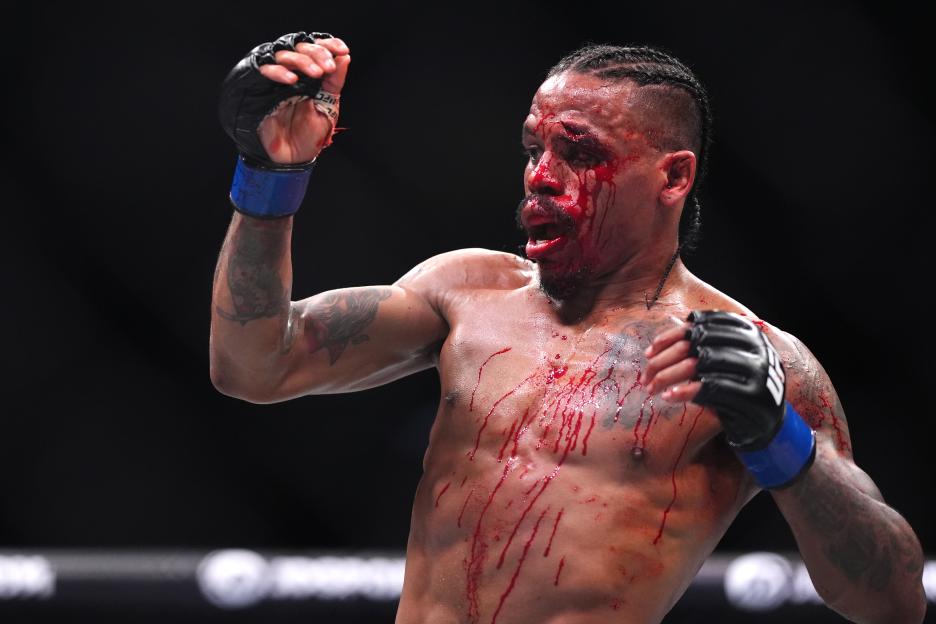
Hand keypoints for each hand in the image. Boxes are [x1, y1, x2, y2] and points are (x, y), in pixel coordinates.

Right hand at [219, 32, 350, 166]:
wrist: (294, 158)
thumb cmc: (311, 135)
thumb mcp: (329, 107)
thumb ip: (335, 82)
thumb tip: (345, 57)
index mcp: (310, 74)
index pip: (316, 49)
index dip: (328, 45)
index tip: (342, 49)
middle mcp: (293, 73)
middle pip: (300, 47)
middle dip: (316, 53)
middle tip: (327, 68)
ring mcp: (276, 80)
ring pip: (283, 54)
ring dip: (301, 60)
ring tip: (316, 73)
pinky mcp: (261, 89)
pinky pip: (264, 71)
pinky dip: (278, 71)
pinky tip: (292, 79)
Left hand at [642, 310, 786, 448]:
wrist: (766, 421)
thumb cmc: (736, 387)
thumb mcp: (721, 362)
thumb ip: (699, 349)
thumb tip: (656, 347)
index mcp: (747, 331)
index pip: (701, 325)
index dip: (671, 336)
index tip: (649, 352)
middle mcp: (754, 345)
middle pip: (696, 344)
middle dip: (664, 360)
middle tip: (645, 375)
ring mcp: (756, 369)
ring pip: (699, 364)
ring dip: (668, 376)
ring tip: (651, 388)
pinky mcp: (753, 394)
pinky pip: (710, 388)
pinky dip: (684, 391)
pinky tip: (669, 397)